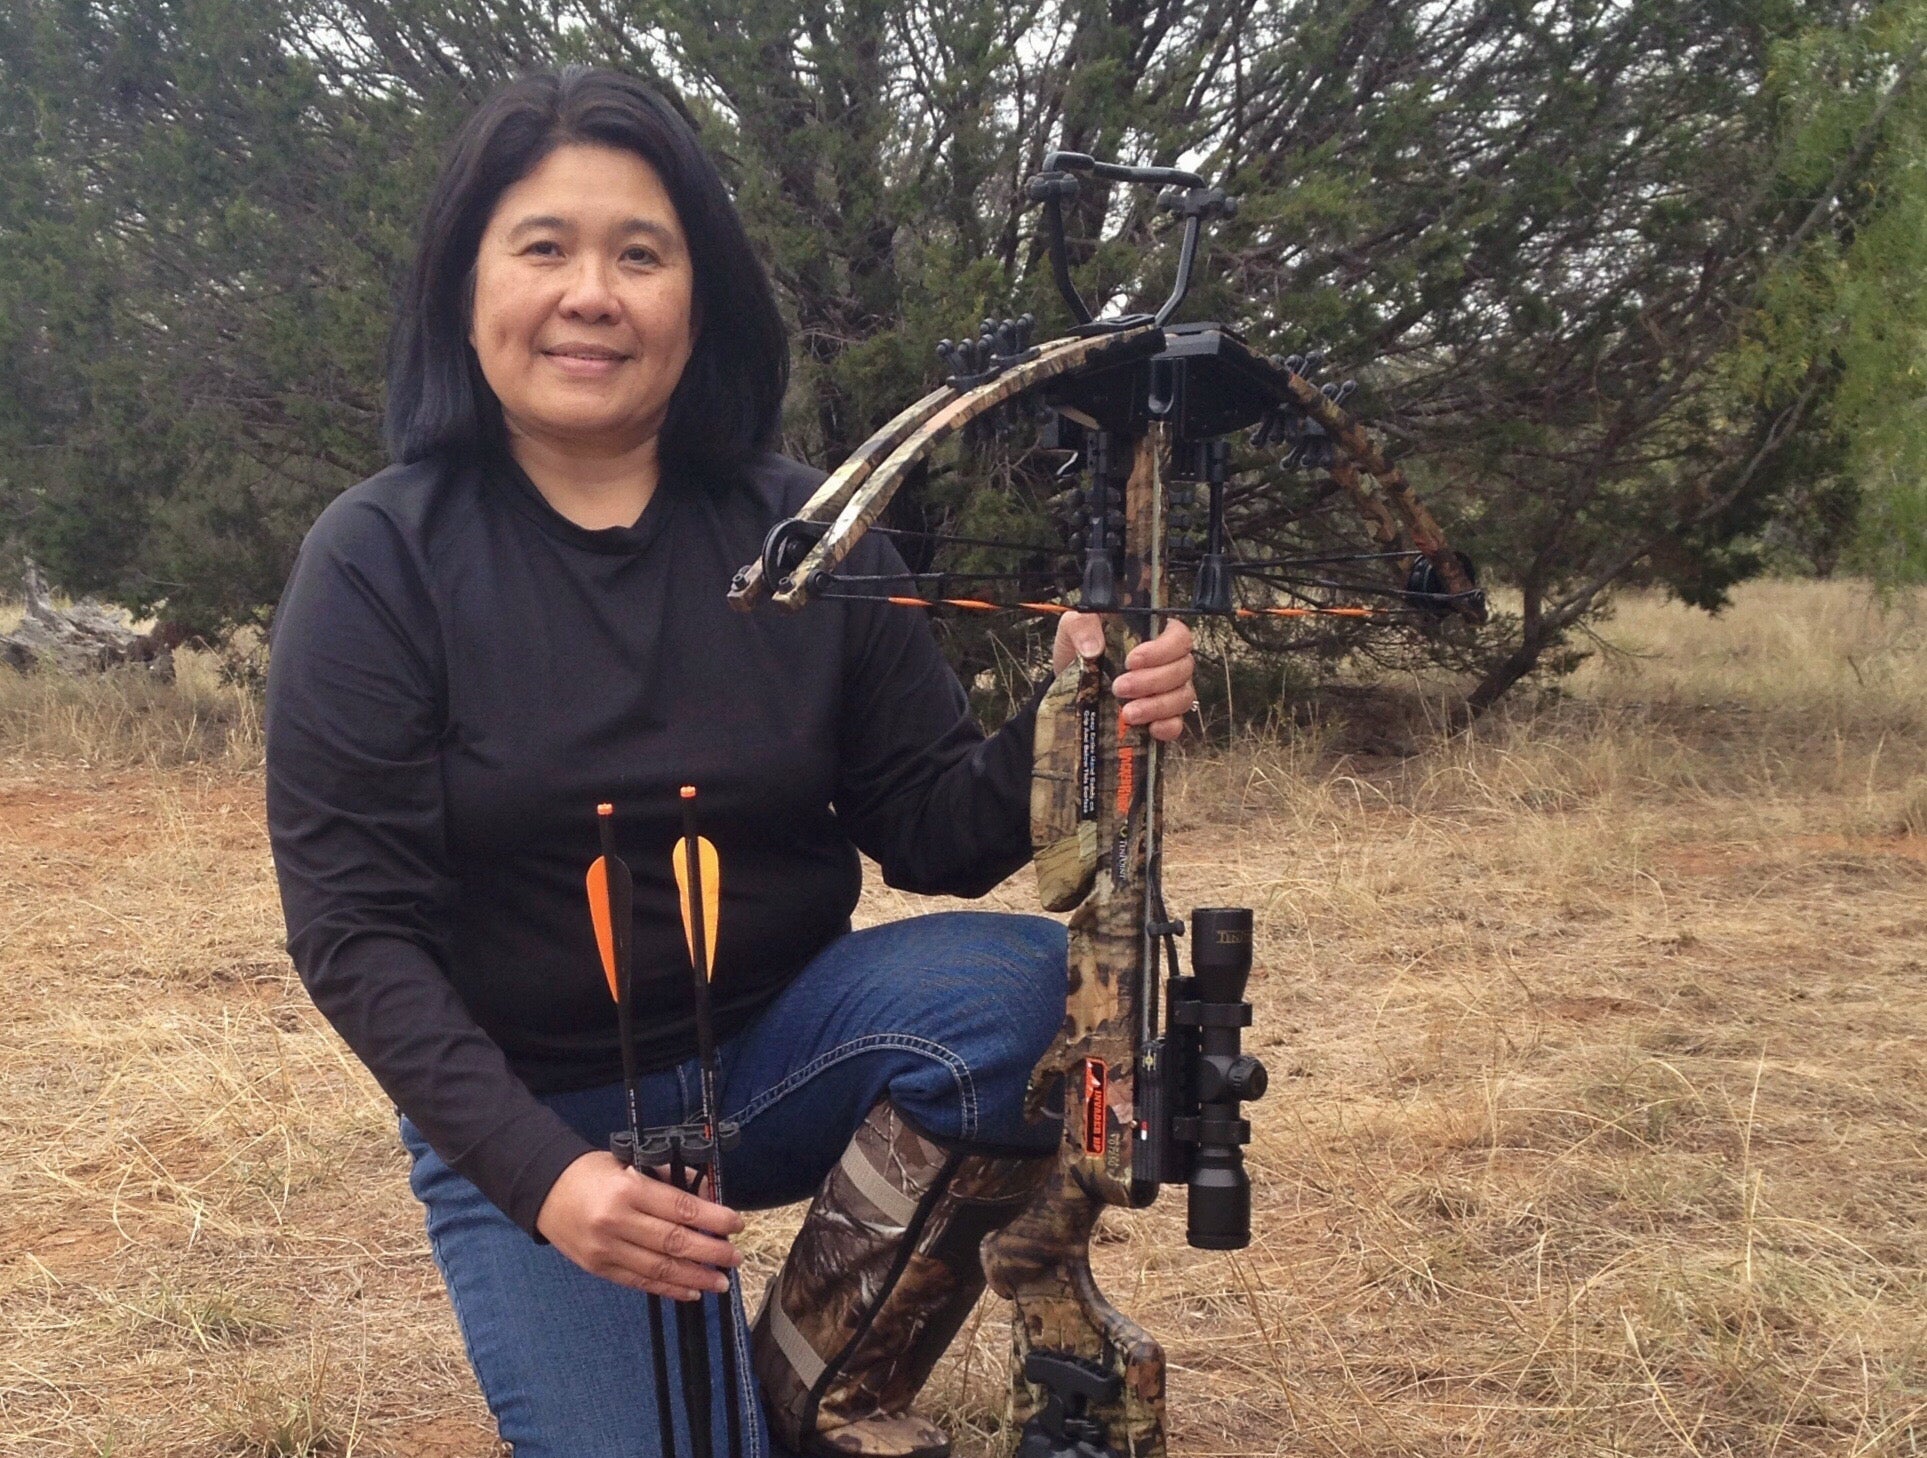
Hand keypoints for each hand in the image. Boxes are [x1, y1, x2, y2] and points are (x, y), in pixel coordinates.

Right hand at [536, 1150, 743, 1299]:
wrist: (544, 1191)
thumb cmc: (592, 1173)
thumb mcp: (630, 1162)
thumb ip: (667, 1179)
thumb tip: (707, 1192)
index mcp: (628, 1189)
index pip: (681, 1208)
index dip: (713, 1218)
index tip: (736, 1224)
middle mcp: (617, 1222)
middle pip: (674, 1242)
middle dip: (711, 1252)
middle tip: (735, 1257)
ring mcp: (606, 1249)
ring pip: (660, 1268)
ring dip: (695, 1277)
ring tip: (720, 1281)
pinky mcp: (599, 1268)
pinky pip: (640, 1282)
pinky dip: (668, 1289)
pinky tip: (691, 1291)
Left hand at [1051, 612, 1197, 742]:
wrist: (1068, 680)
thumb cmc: (1080, 646)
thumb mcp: (1075, 627)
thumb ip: (1082, 626)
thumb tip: (1092, 648)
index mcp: (1154, 632)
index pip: (1179, 636)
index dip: (1162, 650)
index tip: (1131, 661)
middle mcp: (1168, 659)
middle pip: (1183, 668)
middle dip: (1152, 681)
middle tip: (1120, 688)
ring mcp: (1168, 688)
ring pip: (1183, 696)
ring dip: (1157, 706)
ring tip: (1128, 713)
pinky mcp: (1161, 715)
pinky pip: (1177, 723)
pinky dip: (1168, 727)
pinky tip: (1150, 728)